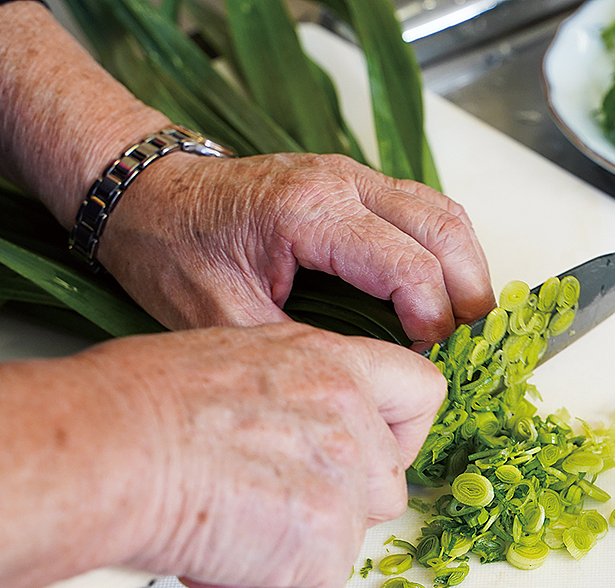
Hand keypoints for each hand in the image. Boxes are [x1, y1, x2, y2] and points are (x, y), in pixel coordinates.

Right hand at [0, 322, 444, 587]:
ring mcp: (345, 477)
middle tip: (269, 502)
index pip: (420, 392)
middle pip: (388, 483)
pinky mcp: (326, 538)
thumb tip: (292, 427)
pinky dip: (269, 584)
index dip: (402, 434)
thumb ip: (293, 394)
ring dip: (301, 545)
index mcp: (331, 362)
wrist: (103, 447)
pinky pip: (317, 584)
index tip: (373, 454)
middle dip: (338, 504)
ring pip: (354, 536)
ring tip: (230, 525)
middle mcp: (350, 414)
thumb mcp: (235, 361)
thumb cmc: (135, 404)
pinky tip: (219, 554)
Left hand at [97, 152, 495, 347]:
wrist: (145, 195)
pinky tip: (443, 292)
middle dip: (470, 292)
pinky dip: (446, 251)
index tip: (428, 364)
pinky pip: (424, 208)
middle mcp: (340, 181)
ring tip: (466, 325)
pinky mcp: (354, 184)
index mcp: (308, 213)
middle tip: (470, 349)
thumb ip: (296, 350)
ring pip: (443, 211)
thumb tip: (360, 384)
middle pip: (443, 228)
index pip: (408, 267)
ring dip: (467, 267)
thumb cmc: (172, 249)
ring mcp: (351, 175)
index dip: (433, 321)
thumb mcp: (220, 318)